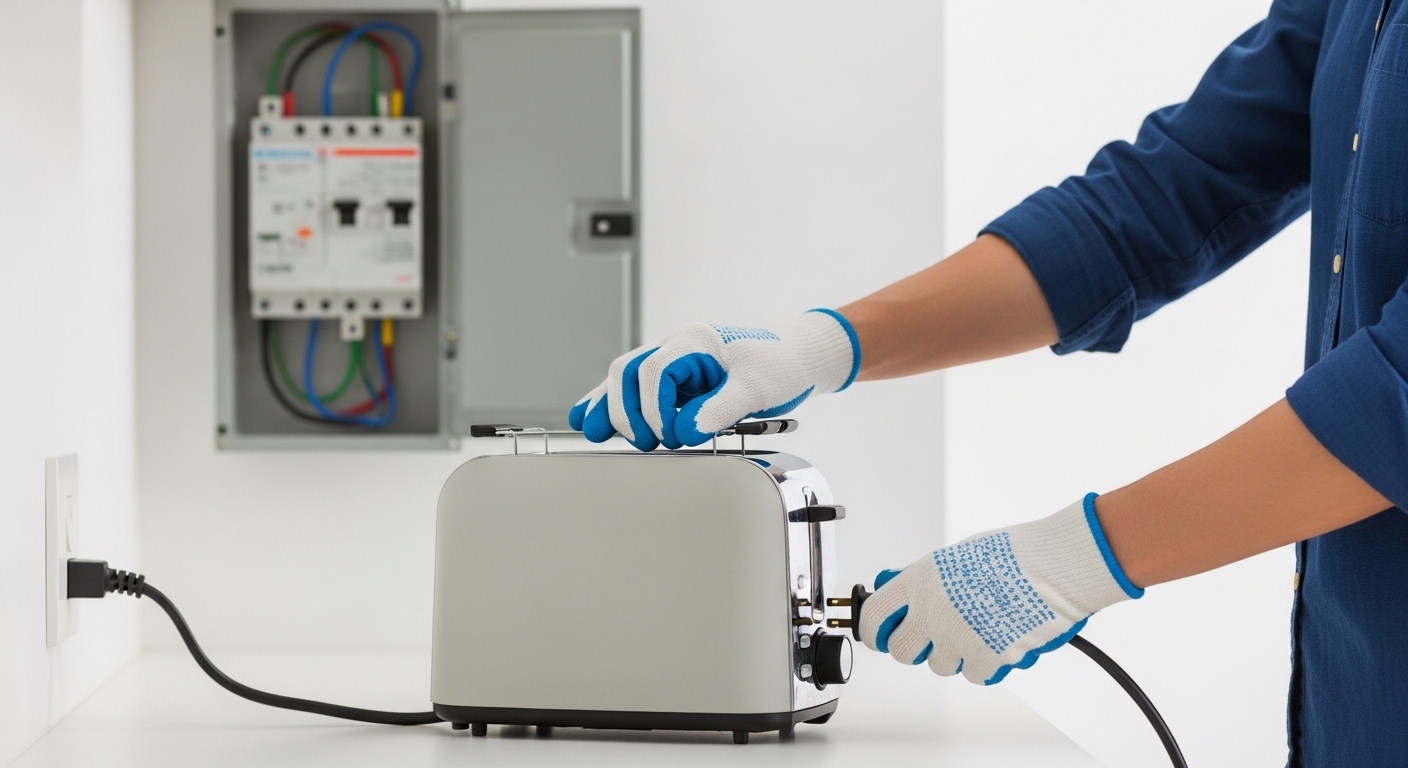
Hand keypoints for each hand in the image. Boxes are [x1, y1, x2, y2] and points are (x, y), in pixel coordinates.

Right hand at [568, 309, 859, 450]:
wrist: (796, 358)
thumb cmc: (780, 366)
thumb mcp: (757, 388)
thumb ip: (722, 408)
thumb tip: (685, 432)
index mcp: (696, 341)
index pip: (654, 370)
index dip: (654, 407)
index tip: (671, 436)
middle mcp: (677, 346)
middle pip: (628, 371)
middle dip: (626, 410)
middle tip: (647, 444)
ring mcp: (672, 361)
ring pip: (623, 378)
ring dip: (610, 406)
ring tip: (594, 433)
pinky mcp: (674, 379)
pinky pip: (634, 388)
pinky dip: (613, 404)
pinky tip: (591, 419)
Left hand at [859, 494, 1142, 684]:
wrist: (1056, 567)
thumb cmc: (1015, 553)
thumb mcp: (958, 557)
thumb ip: (929, 579)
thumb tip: (910, 593)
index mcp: (920, 582)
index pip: (874, 615)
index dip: (874, 628)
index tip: (879, 632)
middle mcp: (932, 614)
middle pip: (900, 651)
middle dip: (913, 646)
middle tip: (928, 637)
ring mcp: (958, 640)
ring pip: (939, 665)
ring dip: (953, 654)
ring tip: (976, 630)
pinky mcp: (987, 660)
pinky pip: (974, 675)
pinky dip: (984, 665)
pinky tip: (998, 642)